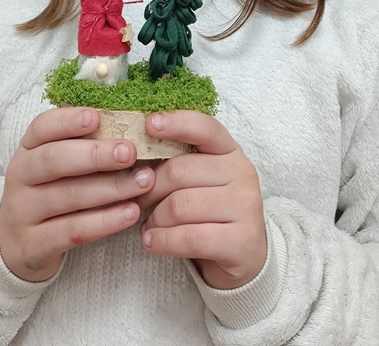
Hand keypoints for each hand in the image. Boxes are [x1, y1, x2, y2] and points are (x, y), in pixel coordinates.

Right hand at [0, 107, 154, 281]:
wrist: (16, 244)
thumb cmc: (50, 190)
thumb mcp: (57, 163)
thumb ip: (85, 143)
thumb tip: (128, 122)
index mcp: (28, 148)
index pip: (42, 127)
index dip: (68, 120)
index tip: (96, 117)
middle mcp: (20, 176)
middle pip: (54, 159)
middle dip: (95, 154)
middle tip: (130, 151)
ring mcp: (22, 211)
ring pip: (68, 196)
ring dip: (110, 188)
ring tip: (143, 181)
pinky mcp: (33, 244)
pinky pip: (73, 231)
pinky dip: (104, 221)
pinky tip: (130, 212)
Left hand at [138, 111, 265, 289]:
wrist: (244, 255)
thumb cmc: (211, 211)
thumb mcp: (201, 178)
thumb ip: (179, 161)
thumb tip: (133, 152)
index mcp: (230, 151)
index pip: (204, 128)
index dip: (176, 123)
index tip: (149, 124)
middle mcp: (242, 173)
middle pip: (180, 171)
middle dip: (150, 188)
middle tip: (138, 202)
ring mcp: (245, 206)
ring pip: (180, 206)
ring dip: (155, 219)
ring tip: (149, 226)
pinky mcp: (242, 240)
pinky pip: (189, 237)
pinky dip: (162, 240)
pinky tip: (152, 242)